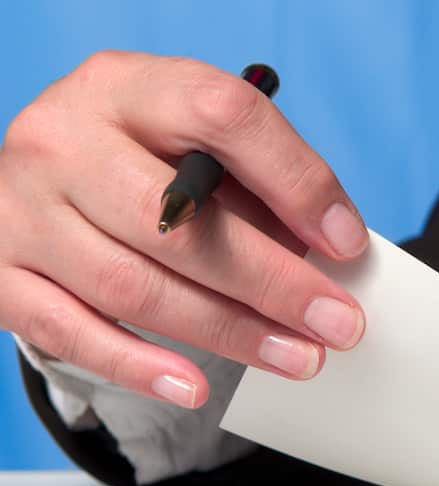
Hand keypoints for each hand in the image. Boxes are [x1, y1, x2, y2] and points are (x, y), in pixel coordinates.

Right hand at [0, 51, 368, 407]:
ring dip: (229, 332)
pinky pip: (72, 333)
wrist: (40, 181)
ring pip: (133, 286)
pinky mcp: (0, 276)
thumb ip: (259, 187)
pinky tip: (195, 386)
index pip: (221, 116)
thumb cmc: (141, 164)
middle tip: (339, 323)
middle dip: (273, 281)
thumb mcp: (197, 146)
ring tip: (298, 356)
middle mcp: (62, 141)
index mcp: (124, 89)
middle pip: (177, 220)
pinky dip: (139, 367)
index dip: (295, 181)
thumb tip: (333, 253)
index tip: (347, 241)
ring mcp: (22, 211)